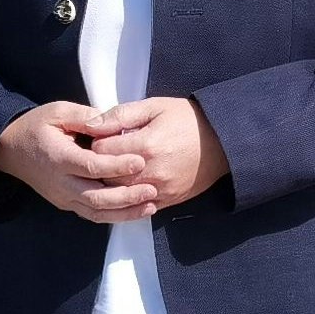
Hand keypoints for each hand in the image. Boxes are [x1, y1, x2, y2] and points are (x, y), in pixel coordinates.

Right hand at [0, 101, 157, 222]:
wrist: (10, 149)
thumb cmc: (36, 127)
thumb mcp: (57, 111)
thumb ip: (83, 116)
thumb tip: (107, 121)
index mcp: (58, 157)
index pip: (91, 166)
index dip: (116, 166)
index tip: (140, 162)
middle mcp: (60, 182)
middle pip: (96, 197)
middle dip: (126, 197)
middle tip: (151, 190)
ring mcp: (63, 196)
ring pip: (95, 212)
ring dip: (124, 213)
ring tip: (150, 207)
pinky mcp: (66, 203)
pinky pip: (92, 214)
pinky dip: (114, 216)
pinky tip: (135, 212)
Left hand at [87, 97, 224, 212]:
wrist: (224, 141)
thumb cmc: (188, 120)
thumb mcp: (154, 107)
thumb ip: (120, 115)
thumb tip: (91, 124)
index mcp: (146, 145)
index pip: (101, 151)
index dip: (96, 143)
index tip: (103, 137)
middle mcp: (151, 171)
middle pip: (106, 176)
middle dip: (100, 165)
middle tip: (106, 154)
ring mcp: (160, 189)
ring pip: (119, 193)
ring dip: (112, 182)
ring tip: (116, 167)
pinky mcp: (168, 200)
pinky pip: (137, 206)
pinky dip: (129, 196)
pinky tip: (131, 182)